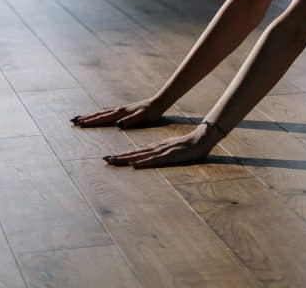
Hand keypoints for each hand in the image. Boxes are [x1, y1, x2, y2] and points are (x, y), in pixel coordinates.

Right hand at [70, 96, 167, 129]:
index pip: (103, 118)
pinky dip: (101, 114)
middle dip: (87, 118)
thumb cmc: (151, 112)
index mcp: (121, 113)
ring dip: (92, 116)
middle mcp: (119, 110)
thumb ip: (131, 121)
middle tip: (74, 120)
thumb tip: (117, 125)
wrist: (159, 102)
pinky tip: (100, 115)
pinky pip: (109, 113)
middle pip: (100, 114)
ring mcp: (122, 110)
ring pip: (103, 113)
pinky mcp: (125, 110)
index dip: (91, 121)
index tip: (80, 122)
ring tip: (82, 118)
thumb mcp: (142, 117)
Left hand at [103, 123, 220, 168]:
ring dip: (126, 158)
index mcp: (155, 148)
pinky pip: (154, 160)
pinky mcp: (168, 156)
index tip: (109, 158)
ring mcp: (161, 152)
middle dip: (119, 157)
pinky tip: (134, 164)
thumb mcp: (169, 148)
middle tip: (105, 160)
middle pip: (134, 153)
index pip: (135, 152)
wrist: (200, 139)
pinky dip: (143, 162)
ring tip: (114, 161)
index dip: (122, 155)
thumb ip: (158, 152)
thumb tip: (146, 155)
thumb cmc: (186, 146)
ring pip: (140, 156)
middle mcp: (155, 149)